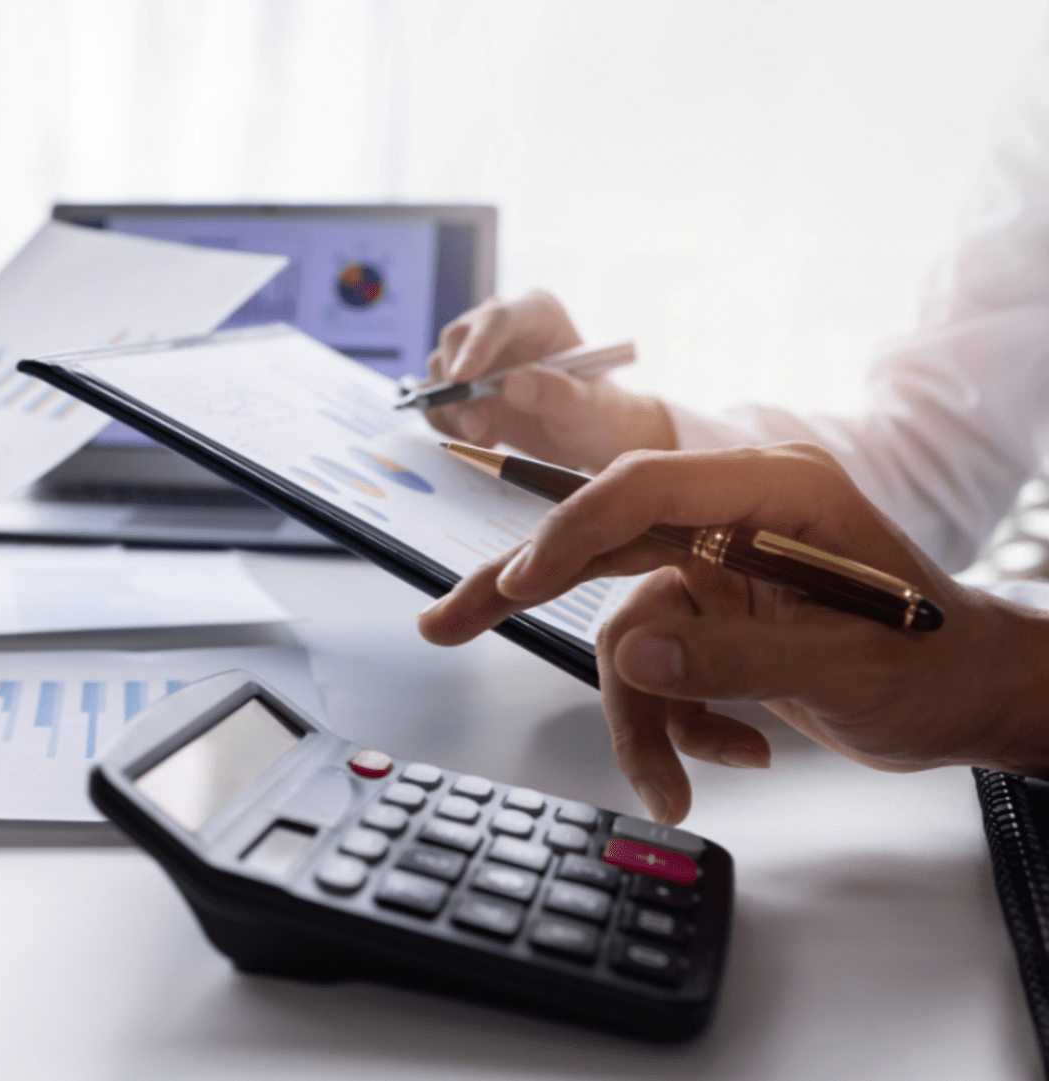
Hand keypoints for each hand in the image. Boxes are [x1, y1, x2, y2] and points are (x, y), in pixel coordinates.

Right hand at [417, 443, 1048, 823]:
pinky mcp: (710, 617)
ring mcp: (717, 569)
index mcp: (772, 493)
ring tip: (672, 788)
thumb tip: (631, 653)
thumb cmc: (934, 666)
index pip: (642, 491)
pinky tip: (739, 753)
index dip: (571, 533)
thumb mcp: (843, 665)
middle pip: (599, 542)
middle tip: (445, 623)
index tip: (518, 583)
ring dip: (640, 720)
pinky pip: (654, 670)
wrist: (969, 700)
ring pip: (623, 632)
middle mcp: (731, 521)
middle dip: (522, 590)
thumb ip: (733, 655)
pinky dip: (680, 725)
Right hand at [425, 291, 674, 472]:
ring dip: (452, 409)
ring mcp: (478, 353)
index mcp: (537, 314)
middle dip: (457, 385)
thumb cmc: (593, 413)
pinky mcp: (463, 383)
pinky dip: (446, 420)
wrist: (583, 436)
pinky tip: (479, 437)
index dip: (476, 346)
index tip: (462, 380)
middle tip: (476, 426)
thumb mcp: (586, 408)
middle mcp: (501, 327)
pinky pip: (436, 396)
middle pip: (457, 339)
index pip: (498, 318)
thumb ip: (556, 393)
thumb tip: (513, 383)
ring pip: (440, 370)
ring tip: (485, 436)